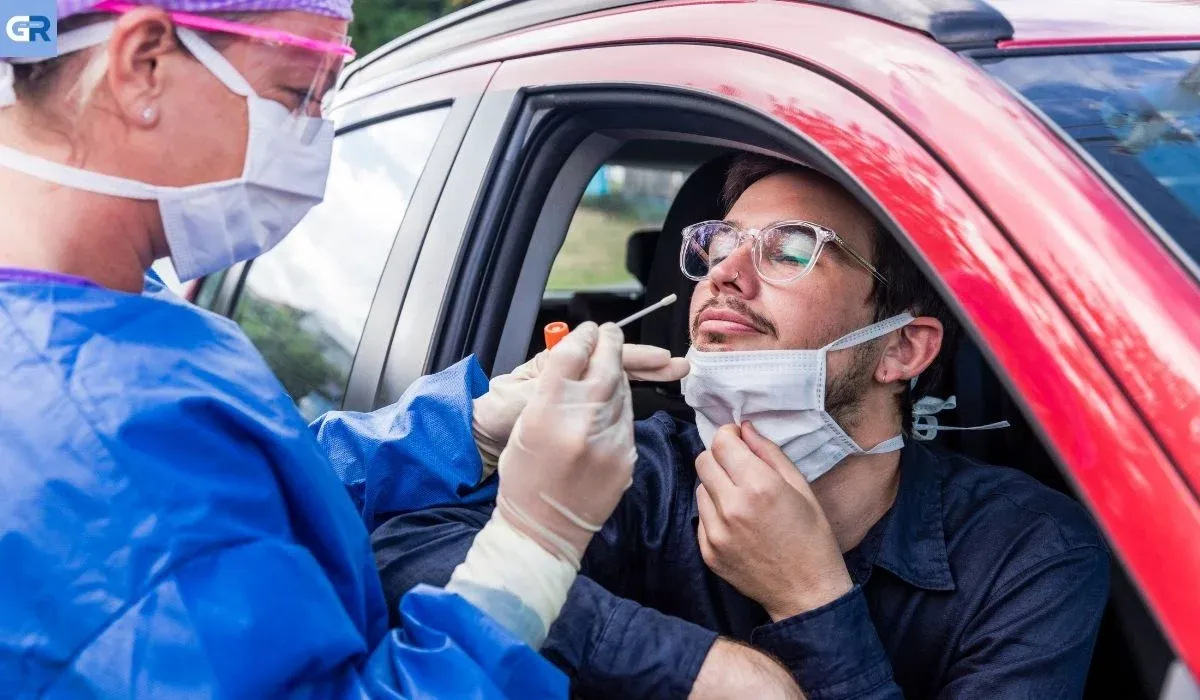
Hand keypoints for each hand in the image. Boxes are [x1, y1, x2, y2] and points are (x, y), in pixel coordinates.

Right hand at [473, 340, 688, 471]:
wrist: (544, 531)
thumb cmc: (525, 480)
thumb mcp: (524, 428)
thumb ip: (551, 392)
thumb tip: (580, 360)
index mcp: (546, 413)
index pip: (572, 355)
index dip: (583, 337)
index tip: (589, 330)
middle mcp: (580, 424)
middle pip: (605, 365)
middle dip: (610, 343)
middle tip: (609, 333)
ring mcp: (608, 442)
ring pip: (622, 390)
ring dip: (617, 374)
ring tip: (609, 367)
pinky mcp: (626, 458)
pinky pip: (627, 418)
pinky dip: (621, 406)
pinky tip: (610, 406)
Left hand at [695, 422, 851, 620]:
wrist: (807, 593)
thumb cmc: (812, 538)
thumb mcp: (801, 488)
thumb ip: (770, 453)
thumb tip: (746, 429)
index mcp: (759, 486)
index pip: (721, 443)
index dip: (729, 435)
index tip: (738, 440)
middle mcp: (732, 507)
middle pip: (703, 461)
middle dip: (720, 457)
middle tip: (739, 467)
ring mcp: (717, 532)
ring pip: (700, 488)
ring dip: (716, 486)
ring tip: (742, 499)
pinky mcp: (708, 551)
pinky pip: (701, 517)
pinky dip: (715, 512)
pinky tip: (738, 523)